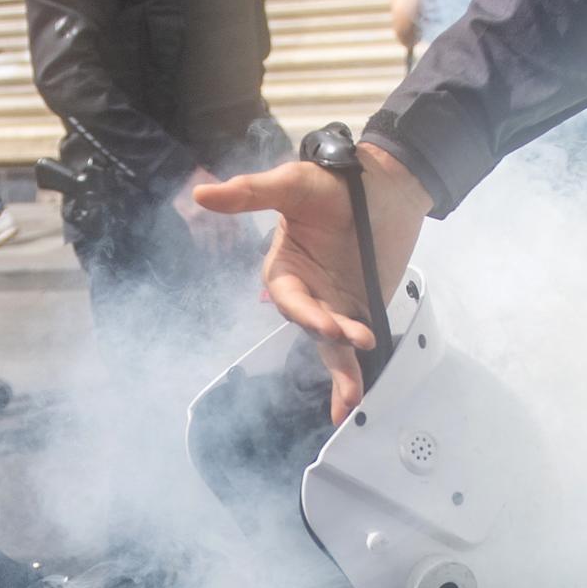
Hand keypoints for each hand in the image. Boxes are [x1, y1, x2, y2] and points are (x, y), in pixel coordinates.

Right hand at [194, 138, 430, 419]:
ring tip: (353, 391)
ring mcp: (331, 307)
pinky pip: (350, 352)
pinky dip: (350, 378)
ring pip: (329, 348)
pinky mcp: (358, 314)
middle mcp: (304, 294)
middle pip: (308, 326)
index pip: (287, 298)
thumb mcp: (291, 184)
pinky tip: (351, 403)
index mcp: (284, 270)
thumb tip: (201, 194)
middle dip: (327, 334)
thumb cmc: (332, 185)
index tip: (326, 323)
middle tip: (350, 336)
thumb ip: (251, 194)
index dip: (303, 312)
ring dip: (340, 368)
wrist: (385, 187)